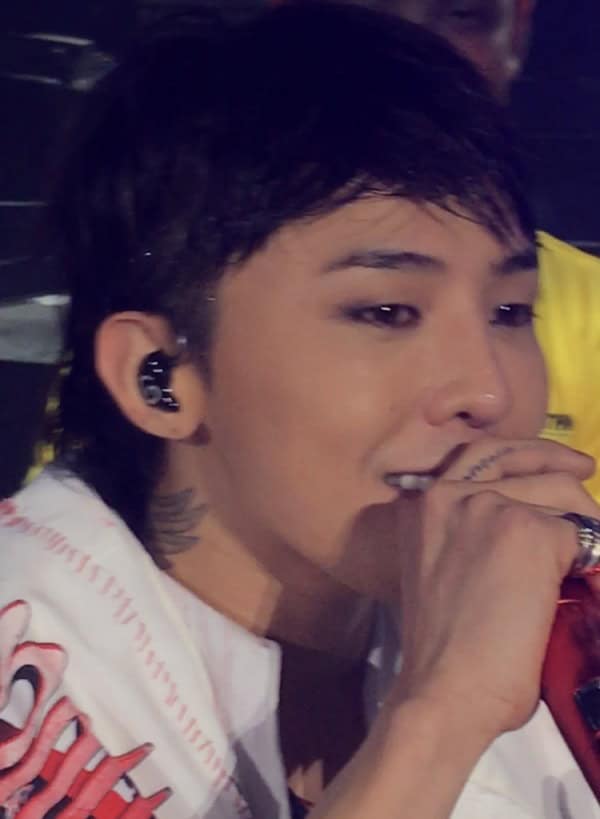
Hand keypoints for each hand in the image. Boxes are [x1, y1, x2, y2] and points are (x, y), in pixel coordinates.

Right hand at [392, 438, 597, 741]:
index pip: (480, 455)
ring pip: (561, 492)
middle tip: (586, 472)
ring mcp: (491, 508)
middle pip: (524, 459)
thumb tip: (531, 519)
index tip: (554, 464)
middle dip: (561, 466)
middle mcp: (451, 493)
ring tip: (586, 558)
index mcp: (422, 503)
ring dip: (581, 521)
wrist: (445, 689)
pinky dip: (587, 560)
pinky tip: (577, 586)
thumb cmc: (443, 649)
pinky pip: (579, 535)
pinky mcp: (532, 532)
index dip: (523, 455)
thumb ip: (468, 532)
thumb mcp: (440, 569)